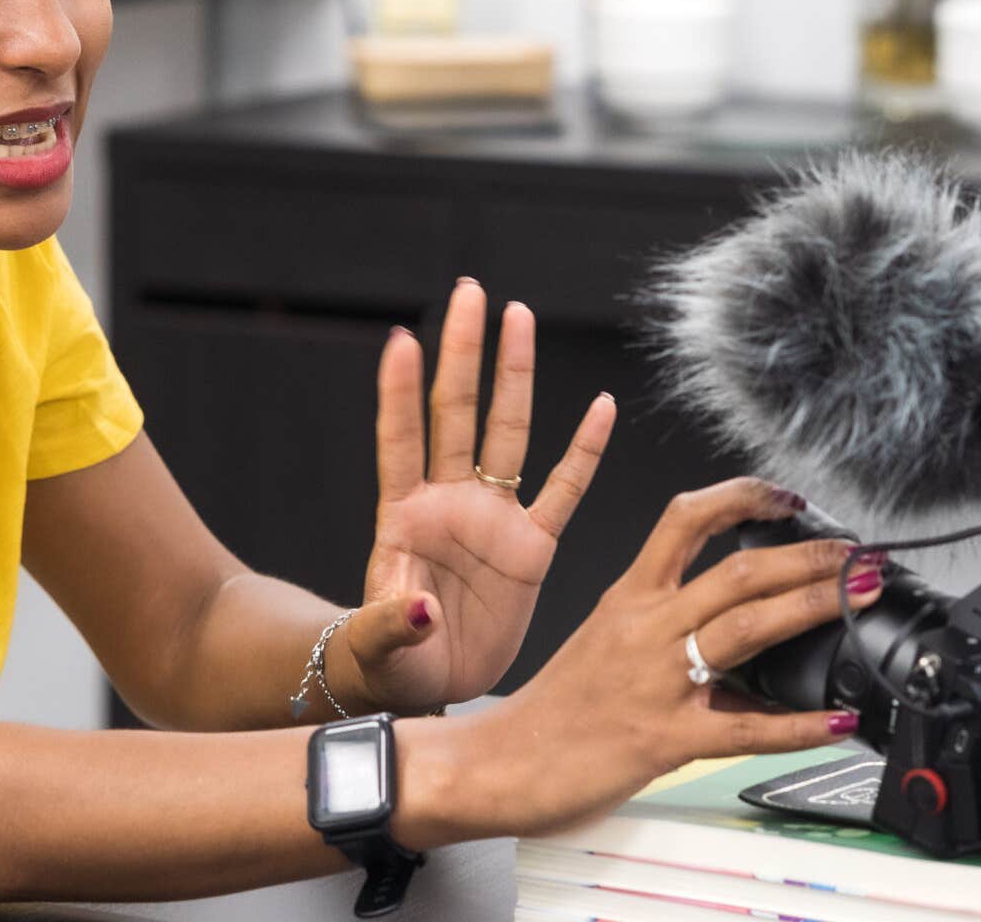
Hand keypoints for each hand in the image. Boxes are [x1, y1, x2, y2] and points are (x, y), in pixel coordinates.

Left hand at [338, 279, 610, 714]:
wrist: (429, 689)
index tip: (402, 339)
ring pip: (507, 432)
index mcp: (403, 517)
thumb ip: (393, 624)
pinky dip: (583, 450)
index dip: (400, 392)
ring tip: (517, 315)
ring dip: (513, 374)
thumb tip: (418, 608)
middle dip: (463, 351)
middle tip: (470, 291)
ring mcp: (492, 518)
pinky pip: (564, 489)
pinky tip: (599, 406)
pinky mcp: (531, 547)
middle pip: (457, 412)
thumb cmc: (391, 662)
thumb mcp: (380, 647)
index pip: (400, 439)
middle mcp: (449, 503)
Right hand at [408, 477, 881, 844]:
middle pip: (736, 570)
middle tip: (856, 554)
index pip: (685, 520)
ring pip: (745, 628)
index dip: (742, 498)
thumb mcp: (604, 641)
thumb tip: (734, 625)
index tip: (787, 497)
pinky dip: (797, 725)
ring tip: (857, 598)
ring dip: (810, 607)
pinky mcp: (663, 737)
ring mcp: (656, 681)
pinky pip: (743, 728)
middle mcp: (645, 628)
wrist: (502, 762)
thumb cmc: (554, 708)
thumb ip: (664, 624)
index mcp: (628, 597)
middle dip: (806, 557)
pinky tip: (835, 721)